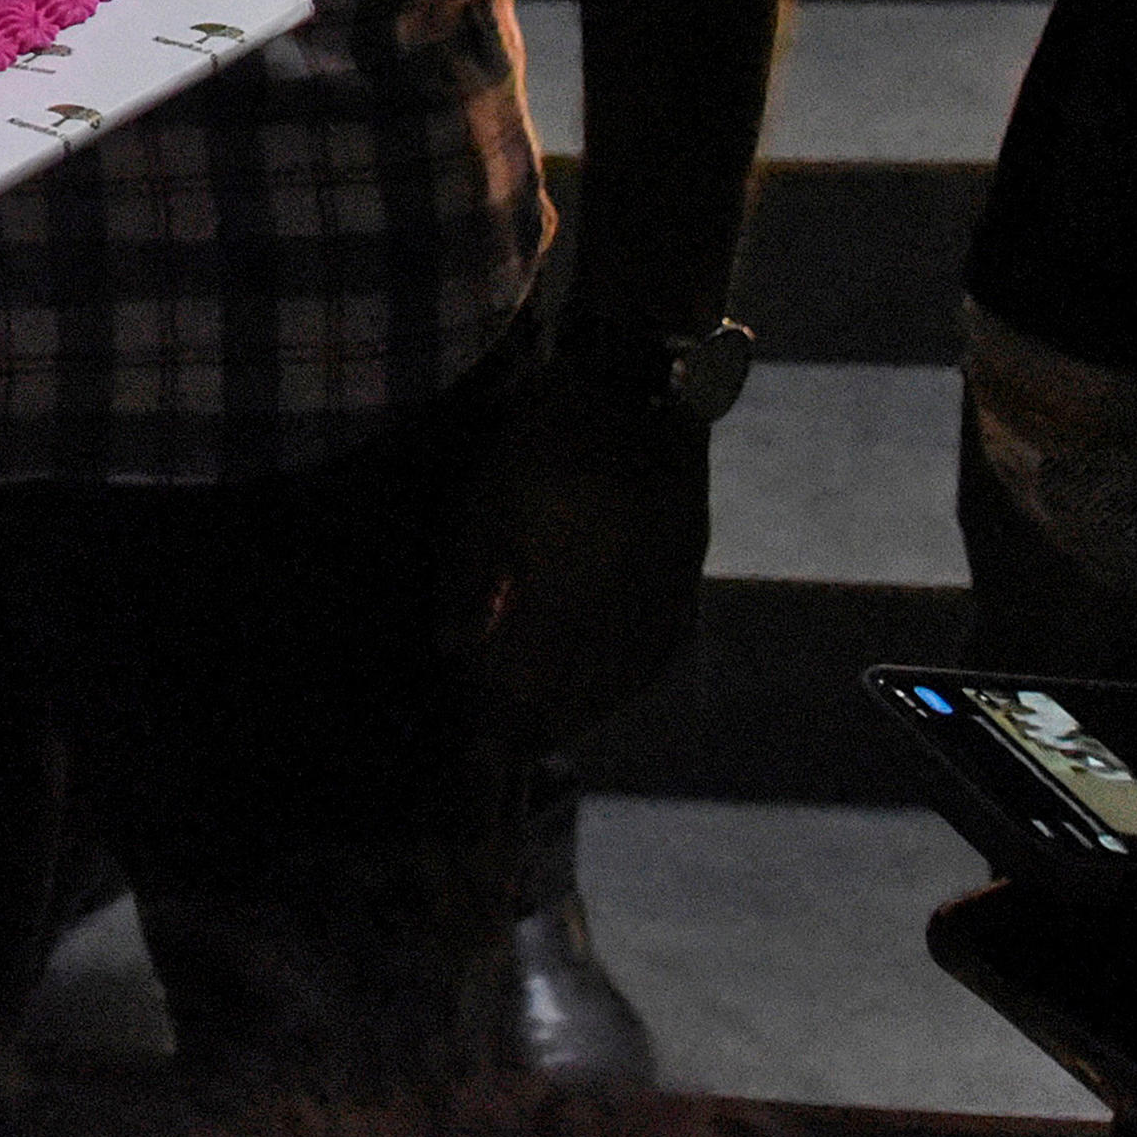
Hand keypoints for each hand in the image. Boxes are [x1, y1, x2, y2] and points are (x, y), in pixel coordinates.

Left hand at [437, 364, 708, 747]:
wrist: (637, 387)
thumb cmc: (544, 441)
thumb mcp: (487, 501)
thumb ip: (468, 580)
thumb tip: (449, 648)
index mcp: (568, 582)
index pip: (532, 678)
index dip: (504, 718)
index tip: (478, 746)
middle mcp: (622, 600)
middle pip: (578, 687)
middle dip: (540, 723)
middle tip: (507, 750)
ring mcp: (664, 590)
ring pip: (624, 675)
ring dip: (586, 708)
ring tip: (552, 730)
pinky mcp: (687, 573)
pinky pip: (662, 647)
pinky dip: (631, 679)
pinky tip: (611, 688)